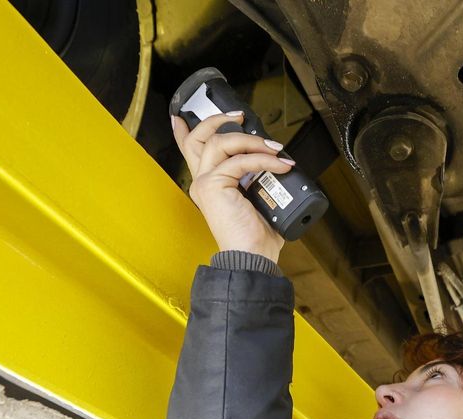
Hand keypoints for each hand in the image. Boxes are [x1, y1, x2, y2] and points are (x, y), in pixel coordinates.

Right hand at [171, 112, 293, 261]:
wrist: (252, 257)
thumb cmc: (256, 236)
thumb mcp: (258, 201)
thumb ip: (258, 181)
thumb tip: (278, 164)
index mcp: (210, 185)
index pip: (192, 152)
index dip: (185, 131)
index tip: (181, 116)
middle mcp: (202, 182)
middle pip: (200, 138)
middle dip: (219, 121)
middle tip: (241, 117)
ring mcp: (205, 183)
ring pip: (220, 142)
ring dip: (251, 140)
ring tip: (276, 149)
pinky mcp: (213, 186)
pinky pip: (240, 161)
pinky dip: (264, 160)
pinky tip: (281, 165)